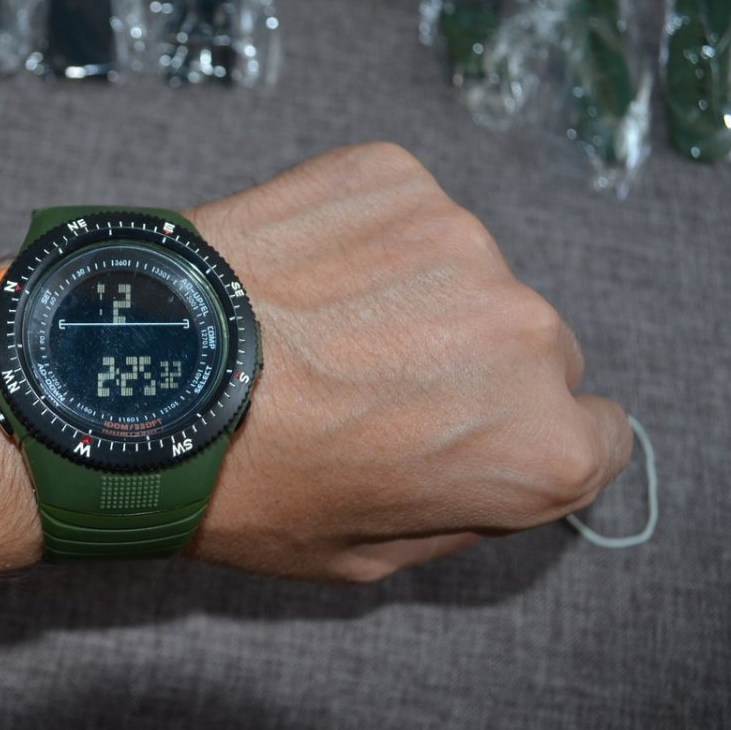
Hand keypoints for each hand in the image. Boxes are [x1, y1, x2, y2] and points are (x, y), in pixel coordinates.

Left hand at [185, 145, 632, 582]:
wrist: (135, 381)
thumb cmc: (240, 484)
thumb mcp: (365, 555)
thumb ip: (465, 513)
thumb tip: (498, 463)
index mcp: (537, 442)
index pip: (594, 431)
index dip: (520, 438)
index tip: (459, 434)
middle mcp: (525, 330)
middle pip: (535, 347)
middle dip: (471, 367)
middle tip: (369, 386)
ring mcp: (459, 236)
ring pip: (467, 272)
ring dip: (414, 295)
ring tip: (317, 329)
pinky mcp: (392, 174)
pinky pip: (403, 210)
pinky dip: (362, 237)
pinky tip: (297, 276)